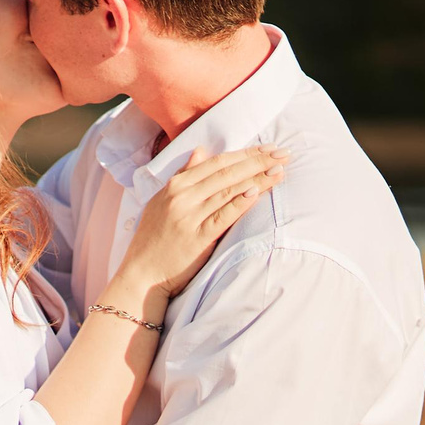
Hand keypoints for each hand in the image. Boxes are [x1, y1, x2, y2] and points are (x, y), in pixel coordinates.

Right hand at [112, 146, 286, 301]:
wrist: (141, 276)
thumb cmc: (153, 240)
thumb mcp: (161, 202)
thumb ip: (183, 176)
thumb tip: (200, 151)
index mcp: (175, 186)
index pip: (216, 163)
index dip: (245, 153)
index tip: (268, 148)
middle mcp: (181, 197)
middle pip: (226, 173)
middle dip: (258, 161)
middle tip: (283, 153)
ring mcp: (189, 217)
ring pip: (228, 191)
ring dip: (257, 178)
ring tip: (280, 170)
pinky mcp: (197, 238)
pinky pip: (223, 216)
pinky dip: (240, 203)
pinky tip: (257, 192)